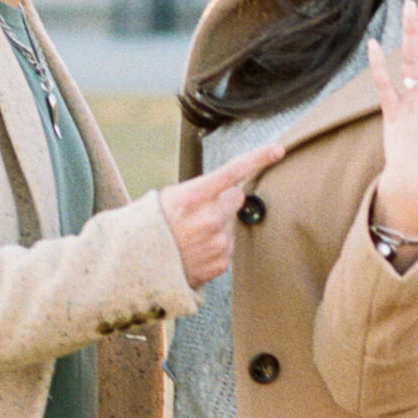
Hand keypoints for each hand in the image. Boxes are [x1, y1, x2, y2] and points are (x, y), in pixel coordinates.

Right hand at [160, 146, 284, 288]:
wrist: (139, 266)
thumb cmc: (153, 226)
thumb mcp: (170, 198)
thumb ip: (202, 189)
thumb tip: (232, 189)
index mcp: (194, 196)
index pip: (233, 171)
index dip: (258, 158)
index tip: (278, 151)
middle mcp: (210, 218)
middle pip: (236, 197)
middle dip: (223, 201)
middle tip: (198, 212)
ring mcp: (218, 242)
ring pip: (231, 223)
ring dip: (217, 226)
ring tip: (191, 235)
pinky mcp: (222, 262)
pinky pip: (228, 245)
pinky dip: (215, 246)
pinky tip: (196, 250)